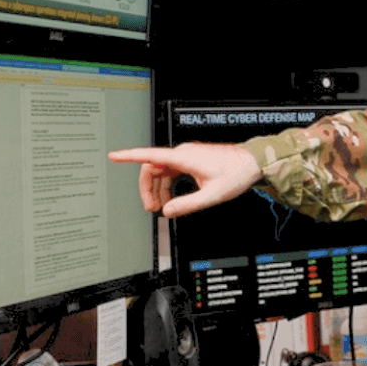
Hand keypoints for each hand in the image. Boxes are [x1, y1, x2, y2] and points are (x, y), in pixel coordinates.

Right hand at [108, 143, 262, 217]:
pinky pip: (171, 173)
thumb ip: (188, 205)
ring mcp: (187, 156)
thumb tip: (168, 211)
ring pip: (161, 172)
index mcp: (184, 157)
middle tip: (150, 208)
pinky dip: (167, 187)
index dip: (129, 156)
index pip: (149, 156)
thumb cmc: (236, 173)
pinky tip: (171, 200)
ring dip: (157, 190)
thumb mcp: (212, 195)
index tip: (113, 156)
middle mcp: (183, 154)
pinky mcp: (191, 161)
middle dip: (147, 189)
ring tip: (161, 208)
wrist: (252, 162)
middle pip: (152, 168)